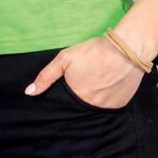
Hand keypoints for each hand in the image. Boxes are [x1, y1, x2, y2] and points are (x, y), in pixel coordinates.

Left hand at [24, 37, 145, 108]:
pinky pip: (108, 107)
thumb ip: (46, 76)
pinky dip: (105, 99)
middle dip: (78, 99)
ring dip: (92, 99)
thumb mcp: (65, 58)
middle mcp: (92, 106)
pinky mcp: (120, 105)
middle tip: (84, 83)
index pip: (64, 106)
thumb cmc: (95, 51)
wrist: (127, 48)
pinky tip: (106, 86)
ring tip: (95, 84)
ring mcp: (107, 107)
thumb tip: (29, 92)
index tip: (68, 90)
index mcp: (76, 96)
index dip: (64, 99)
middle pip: (79, 108)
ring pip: (94, 108)